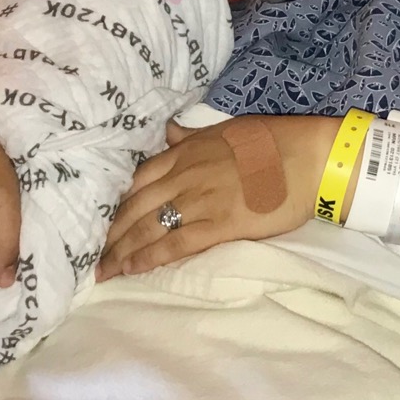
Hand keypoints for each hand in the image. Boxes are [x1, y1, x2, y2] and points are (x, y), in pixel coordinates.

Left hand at [97, 115, 330, 279]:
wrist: (309, 157)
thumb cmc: (273, 142)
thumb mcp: (226, 129)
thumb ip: (192, 136)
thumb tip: (167, 130)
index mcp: (187, 151)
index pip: (138, 178)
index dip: (115, 201)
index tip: (99, 218)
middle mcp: (186, 175)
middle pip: (135, 206)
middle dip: (110, 232)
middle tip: (90, 254)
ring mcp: (201, 200)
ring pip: (149, 227)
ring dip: (121, 251)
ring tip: (102, 271)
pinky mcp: (220, 225)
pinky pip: (175, 244)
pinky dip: (149, 258)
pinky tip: (132, 270)